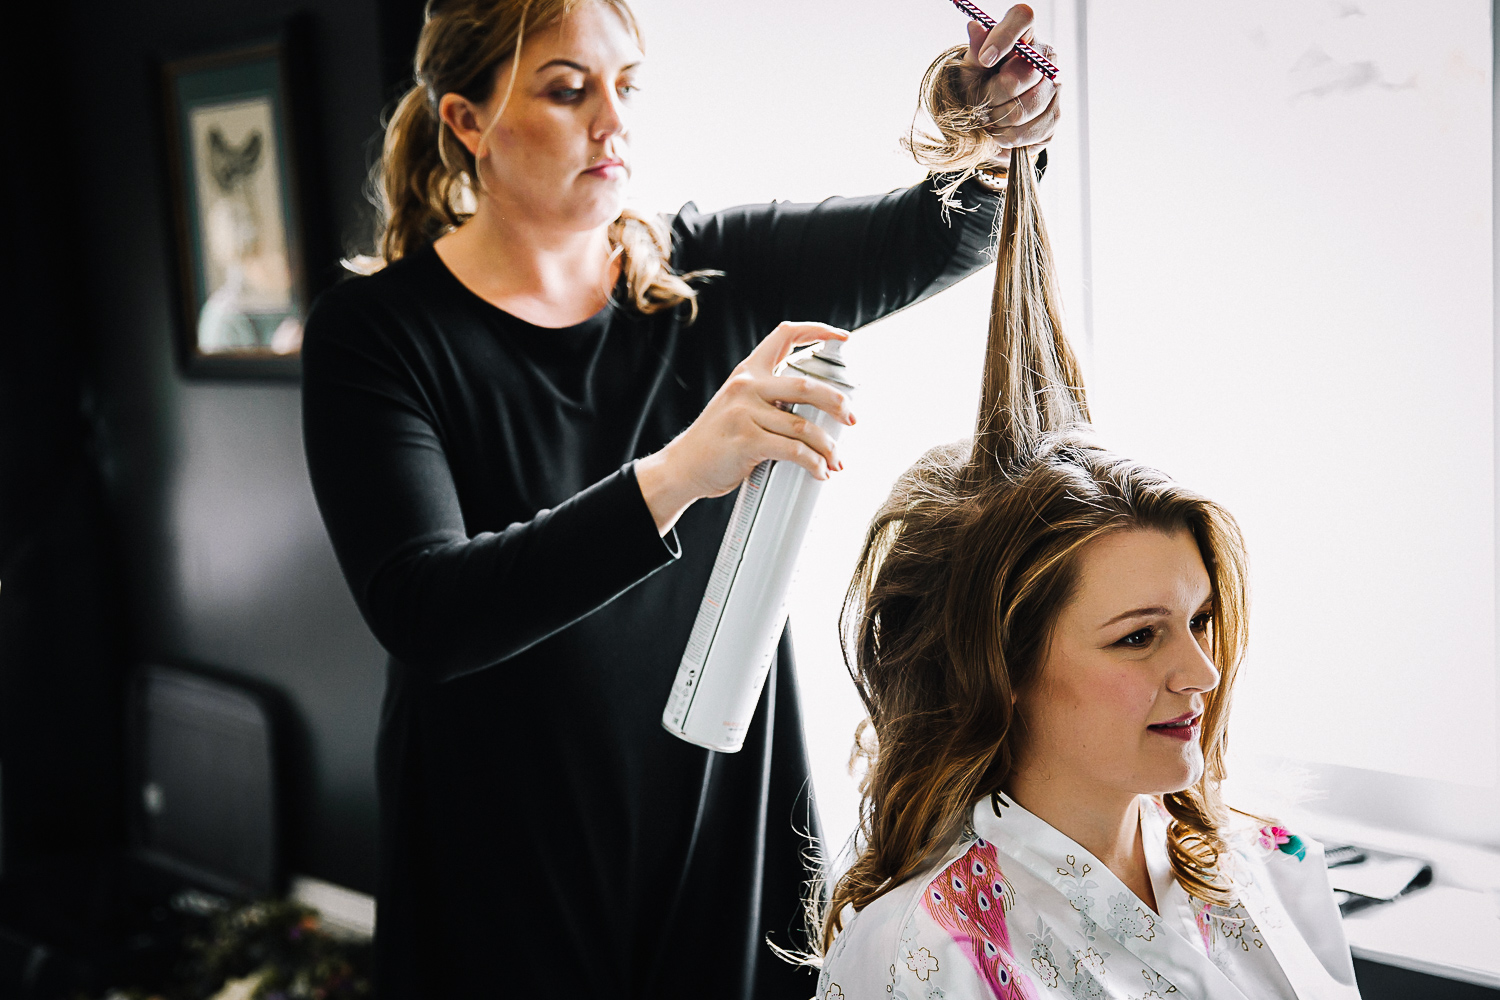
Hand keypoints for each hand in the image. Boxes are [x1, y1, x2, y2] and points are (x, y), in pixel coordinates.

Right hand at [636, 322, 855, 534]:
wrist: (683, 466)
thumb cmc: (716, 439)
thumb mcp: (737, 404)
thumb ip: (768, 396)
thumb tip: (815, 406)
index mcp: (747, 372)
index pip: (785, 335)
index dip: (818, 331)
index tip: (843, 338)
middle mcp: (746, 386)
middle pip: (807, 386)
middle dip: (838, 403)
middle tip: (852, 419)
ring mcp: (745, 413)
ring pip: (804, 426)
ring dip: (828, 447)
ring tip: (835, 460)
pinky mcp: (747, 441)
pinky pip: (793, 451)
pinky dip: (813, 463)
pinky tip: (819, 471)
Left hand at [963, 4, 1059, 149]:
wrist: (988, 116)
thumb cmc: (979, 84)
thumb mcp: (970, 68)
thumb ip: (975, 50)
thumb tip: (974, 26)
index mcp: (1024, 34)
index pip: (1022, 17)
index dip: (1004, 36)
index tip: (985, 59)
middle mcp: (1045, 56)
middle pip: (1021, 75)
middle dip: (992, 95)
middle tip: (980, 102)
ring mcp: (1055, 86)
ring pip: (1025, 108)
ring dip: (998, 119)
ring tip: (988, 118)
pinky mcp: (1055, 114)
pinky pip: (1032, 130)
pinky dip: (1009, 137)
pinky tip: (1000, 132)